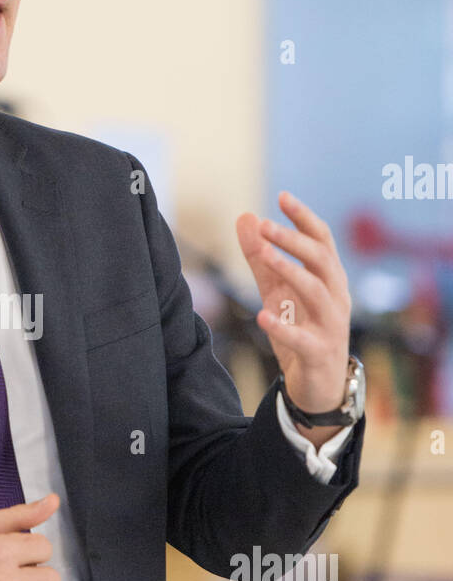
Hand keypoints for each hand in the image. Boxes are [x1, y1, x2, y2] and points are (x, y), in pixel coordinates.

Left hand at [235, 191, 350, 430]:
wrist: (319, 385)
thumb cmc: (301, 330)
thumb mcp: (277, 291)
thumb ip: (261, 258)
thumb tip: (245, 217)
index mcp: (328, 278)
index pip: (322, 240)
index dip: (304, 218)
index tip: (282, 196)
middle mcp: (336, 297)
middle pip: (321, 260)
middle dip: (294, 240)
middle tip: (264, 225)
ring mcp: (331, 325)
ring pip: (317, 292)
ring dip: (290, 271)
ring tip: (264, 254)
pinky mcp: (319, 353)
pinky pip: (304, 338)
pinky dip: (283, 327)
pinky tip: (262, 316)